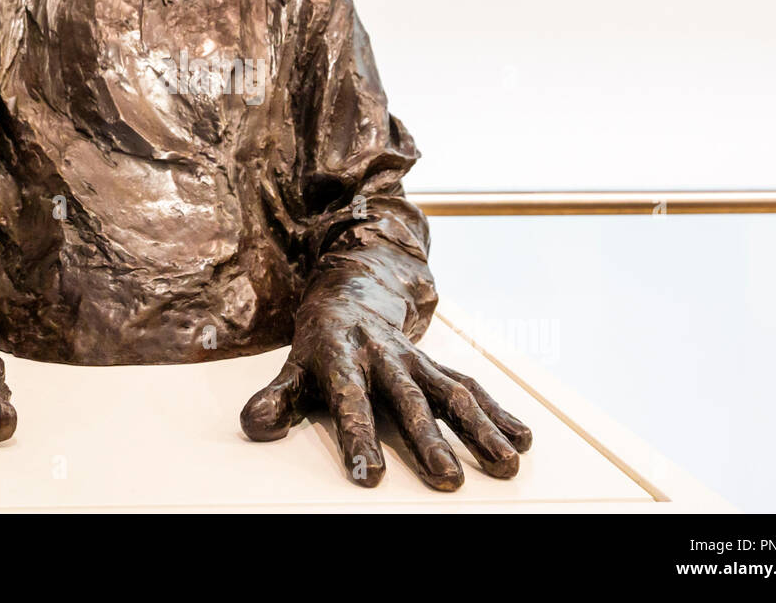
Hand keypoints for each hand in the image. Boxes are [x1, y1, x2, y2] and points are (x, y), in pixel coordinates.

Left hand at [240, 290, 530, 489]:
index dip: (358, 437)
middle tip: (447, 479)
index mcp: (344, 358)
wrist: (352, 294)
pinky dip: (499, 411)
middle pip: (409, 401)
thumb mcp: (293, 367)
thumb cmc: (321, 344)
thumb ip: (277, 397)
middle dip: (429, 441)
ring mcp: (416, 360)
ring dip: (480, 428)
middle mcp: (385, 357)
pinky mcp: (437, 364)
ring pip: (451, 392)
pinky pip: (471, 386)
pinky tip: (521, 436)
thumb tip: (254, 425)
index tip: (368, 475)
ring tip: (504, 463)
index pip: (351, 401)